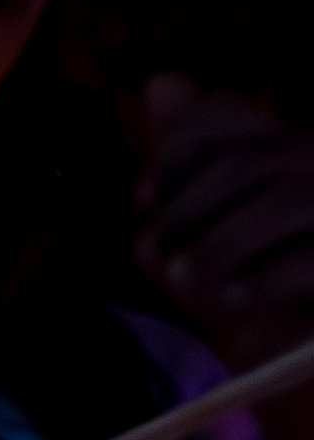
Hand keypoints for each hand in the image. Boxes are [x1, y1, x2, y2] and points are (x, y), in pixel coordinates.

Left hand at [144, 77, 313, 375]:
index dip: (171, 155)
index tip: (142, 201)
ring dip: (217, 248)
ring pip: (279, 198)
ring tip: (191, 282)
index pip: (219, 117)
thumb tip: (163, 82)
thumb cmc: (237, 285)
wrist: (283, 357)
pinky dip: (261, 280)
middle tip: (166, 262)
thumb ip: (176, 170)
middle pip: (242, 163)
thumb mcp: (192, 230)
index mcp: (279, 147)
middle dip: (186, 214)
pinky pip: (311, 258)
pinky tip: (236, 298)